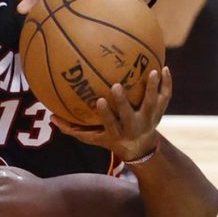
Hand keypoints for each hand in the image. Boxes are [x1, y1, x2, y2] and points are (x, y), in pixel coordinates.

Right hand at [53, 68, 171, 161]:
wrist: (140, 149)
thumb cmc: (111, 139)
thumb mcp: (93, 138)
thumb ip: (73, 129)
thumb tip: (51, 117)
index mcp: (117, 132)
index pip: (110, 123)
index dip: (105, 114)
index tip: (98, 100)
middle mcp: (133, 126)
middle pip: (129, 114)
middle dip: (123, 101)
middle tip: (116, 85)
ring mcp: (148, 119)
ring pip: (152, 104)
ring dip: (152, 89)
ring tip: (153, 71)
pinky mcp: (159, 112)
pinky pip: (165, 97)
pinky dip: (166, 84)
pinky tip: (165, 67)